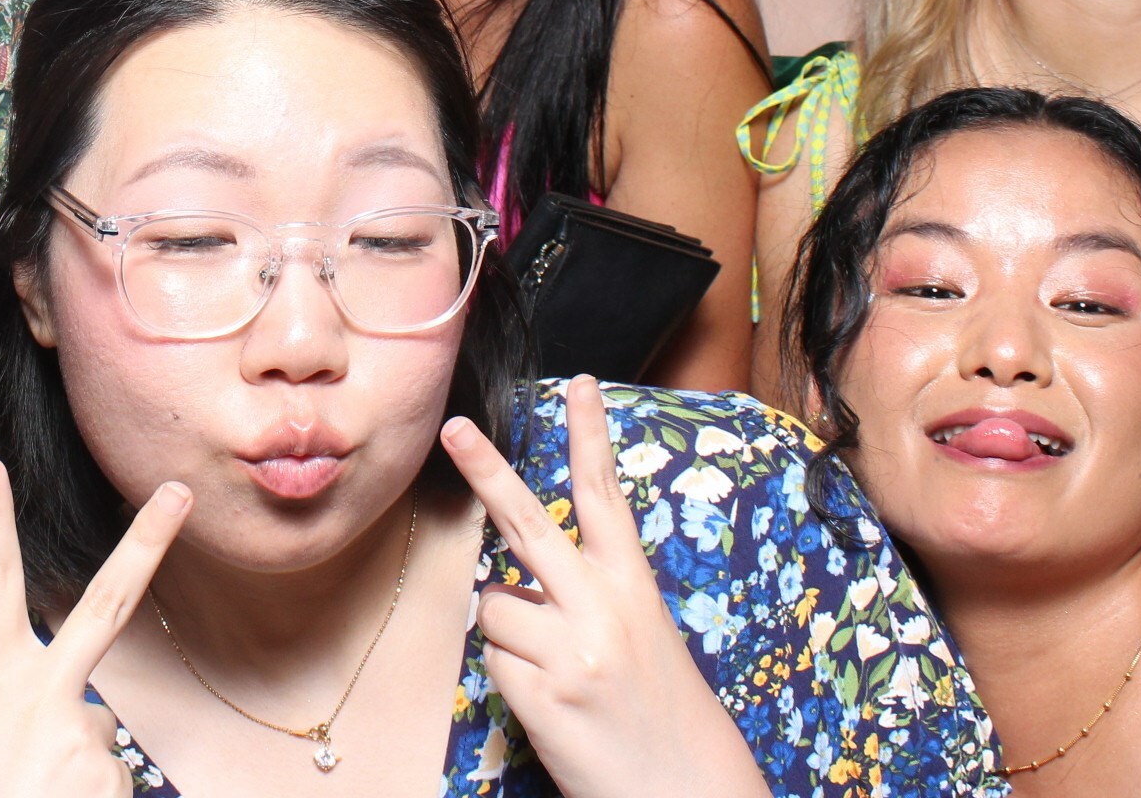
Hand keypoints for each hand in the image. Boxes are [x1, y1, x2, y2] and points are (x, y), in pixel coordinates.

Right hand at [0, 457, 191, 797]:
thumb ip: (32, 715)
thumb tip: (85, 724)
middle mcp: (43, 692)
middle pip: (106, 600)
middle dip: (146, 540)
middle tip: (178, 491)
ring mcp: (81, 732)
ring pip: (99, 733)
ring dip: (75, 770)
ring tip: (33, 797)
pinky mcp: (108, 775)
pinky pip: (113, 782)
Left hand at [443, 379, 768, 797]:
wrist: (686, 788)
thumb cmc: (658, 712)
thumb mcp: (640, 638)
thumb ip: (588, 599)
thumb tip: (519, 582)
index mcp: (633, 588)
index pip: (607, 497)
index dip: (590, 437)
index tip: (578, 383)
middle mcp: (601, 607)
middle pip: (528, 522)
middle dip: (487, 471)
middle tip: (454, 426)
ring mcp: (569, 648)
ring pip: (495, 608)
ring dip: (512, 637)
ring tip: (559, 675)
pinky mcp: (541, 691)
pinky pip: (494, 662)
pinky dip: (512, 681)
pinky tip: (554, 706)